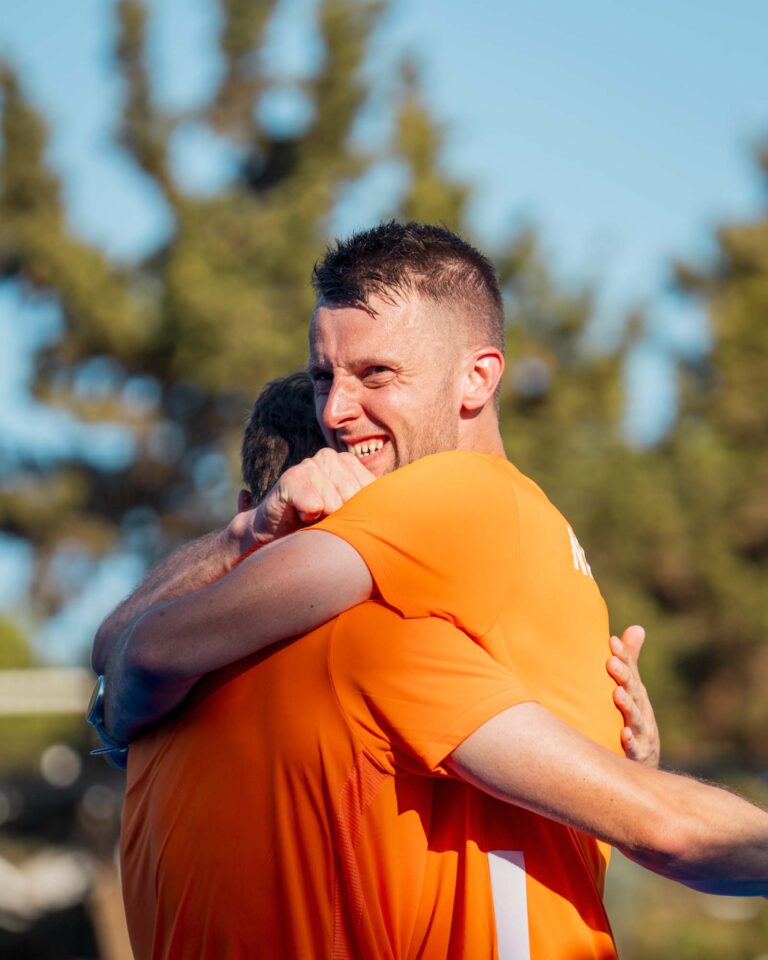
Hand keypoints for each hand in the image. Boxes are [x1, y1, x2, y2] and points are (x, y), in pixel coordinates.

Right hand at [229, 447, 375, 552]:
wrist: (275, 537)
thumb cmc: (319, 527)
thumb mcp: (351, 515)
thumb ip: (374, 505)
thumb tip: (410, 504)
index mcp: (350, 464)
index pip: (373, 492)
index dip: (360, 514)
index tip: (345, 518)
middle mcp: (331, 458)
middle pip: (355, 499)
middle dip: (342, 519)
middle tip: (325, 520)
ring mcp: (310, 464)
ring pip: (336, 505)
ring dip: (323, 522)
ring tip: (311, 519)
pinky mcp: (292, 478)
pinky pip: (315, 503)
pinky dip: (309, 518)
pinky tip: (300, 516)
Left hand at [606, 625, 659, 767]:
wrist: (643, 765)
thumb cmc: (633, 719)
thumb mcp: (632, 690)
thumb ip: (630, 662)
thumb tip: (637, 628)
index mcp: (637, 694)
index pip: (630, 671)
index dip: (623, 656)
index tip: (610, 641)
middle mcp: (642, 711)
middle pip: (634, 691)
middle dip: (624, 676)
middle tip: (611, 661)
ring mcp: (642, 733)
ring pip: (635, 718)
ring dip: (627, 705)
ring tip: (617, 693)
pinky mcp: (639, 755)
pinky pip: (635, 749)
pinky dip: (630, 742)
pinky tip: (623, 734)